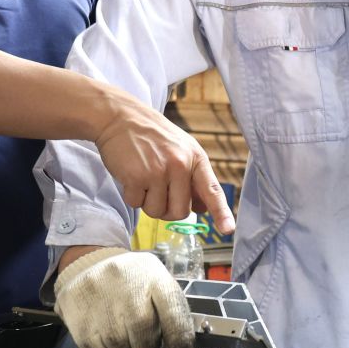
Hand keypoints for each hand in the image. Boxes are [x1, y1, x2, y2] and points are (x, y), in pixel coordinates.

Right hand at [53, 247, 194, 347]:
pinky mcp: (79, 321)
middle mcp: (127, 287)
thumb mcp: (161, 288)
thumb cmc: (136, 284)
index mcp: (155, 277)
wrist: (89, 265)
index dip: (182, 343)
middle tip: (146, 334)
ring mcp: (100, 304)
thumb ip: (182, 322)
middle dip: (152, 346)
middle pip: (148, 341)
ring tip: (125, 330)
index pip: (175, 317)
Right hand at [94, 96, 234, 234]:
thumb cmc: (152, 136)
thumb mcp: (181, 150)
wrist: (121, 118)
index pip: (212, 190)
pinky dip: (132, 196)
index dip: (221, 212)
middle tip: (159, 192)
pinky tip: (131, 176)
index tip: (227, 229)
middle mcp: (180, 165)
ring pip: (157, 212)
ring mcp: (158, 171)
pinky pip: (136, 204)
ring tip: (144, 180)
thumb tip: (202, 209)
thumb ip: (194, 179)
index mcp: (195, 158)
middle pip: (180, 211)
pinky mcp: (136, 177)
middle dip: (168, 210)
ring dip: (148, 203)